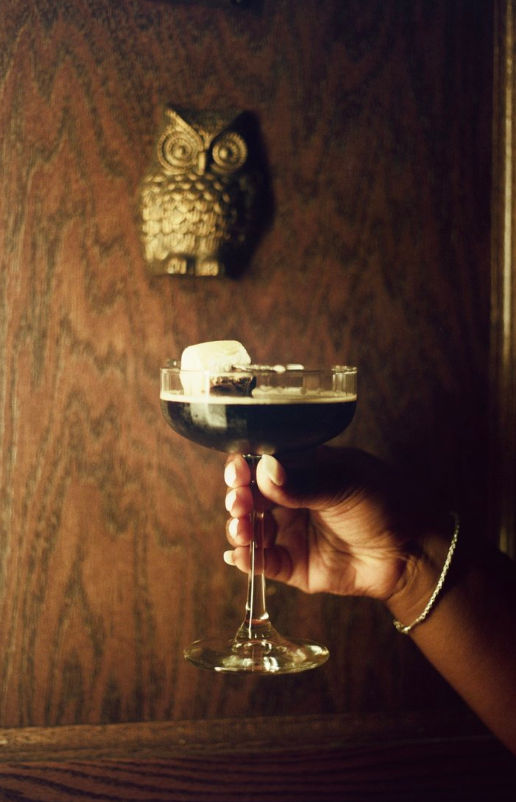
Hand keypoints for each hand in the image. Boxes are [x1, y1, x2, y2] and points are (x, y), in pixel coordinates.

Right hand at [223, 447, 440, 600]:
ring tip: (243, 530)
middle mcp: (290, 500)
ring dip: (239, 528)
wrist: (413, 550)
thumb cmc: (385, 502)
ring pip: (250, 530)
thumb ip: (303, 480)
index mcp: (301, 470)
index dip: (242, 466)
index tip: (238, 471)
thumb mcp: (344, 483)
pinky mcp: (294, 566)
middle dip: (238, 498)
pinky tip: (240, 556)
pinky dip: (246, 560)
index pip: (259, 463)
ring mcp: (291, 533)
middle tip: (241, 502)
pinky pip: (263, 563)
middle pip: (248, 496)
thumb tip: (264, 469)